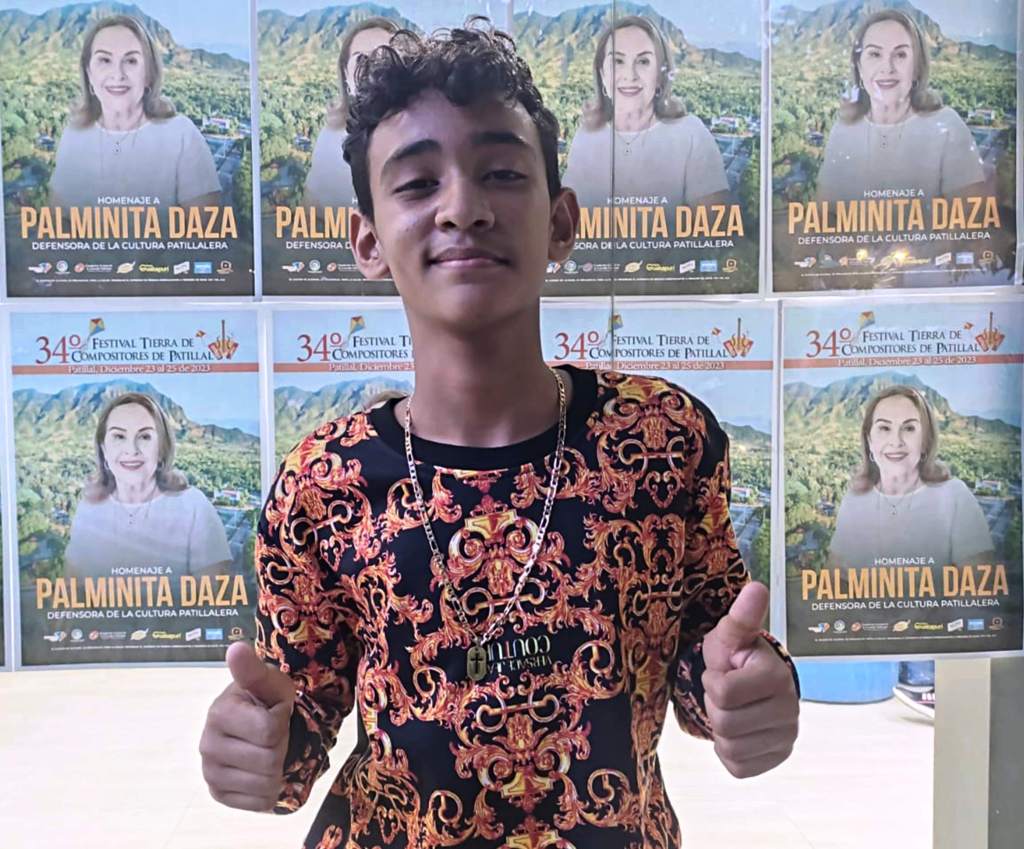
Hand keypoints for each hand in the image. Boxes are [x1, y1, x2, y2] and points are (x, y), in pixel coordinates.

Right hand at [200, 641, 295, 810]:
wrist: (260, 724)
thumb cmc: (268, 700)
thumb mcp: (270, 682)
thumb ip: (254, 670)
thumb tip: (236, 649)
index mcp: (219, 713)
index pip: (269, 732)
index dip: (282, 720)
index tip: (275, 711)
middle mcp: (207, 744)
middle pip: (269, 760)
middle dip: (281, 745)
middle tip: (273, 733)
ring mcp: (210, 772)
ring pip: (266, 784)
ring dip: (278, 768)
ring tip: (267, 749)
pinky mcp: (218, 794)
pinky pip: (258, 802)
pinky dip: (269, 789)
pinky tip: (261, 770)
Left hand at [702, 582, 798, 778]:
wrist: (751, 684)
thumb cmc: (737, 657)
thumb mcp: (731, 635)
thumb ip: (742, 616)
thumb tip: (756, 587)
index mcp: (776, 677)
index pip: (724, 693)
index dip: (713, 681)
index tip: (722, 671)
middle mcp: (790, 711)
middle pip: (725, 723)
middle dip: (715, 705)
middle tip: (725, 692)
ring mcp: (786, 739)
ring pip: (730, 748)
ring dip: (719, 728)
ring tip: (731, 708)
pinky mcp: (777, 759)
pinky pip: (738, 767)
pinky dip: (728, 751)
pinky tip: (737, 729)